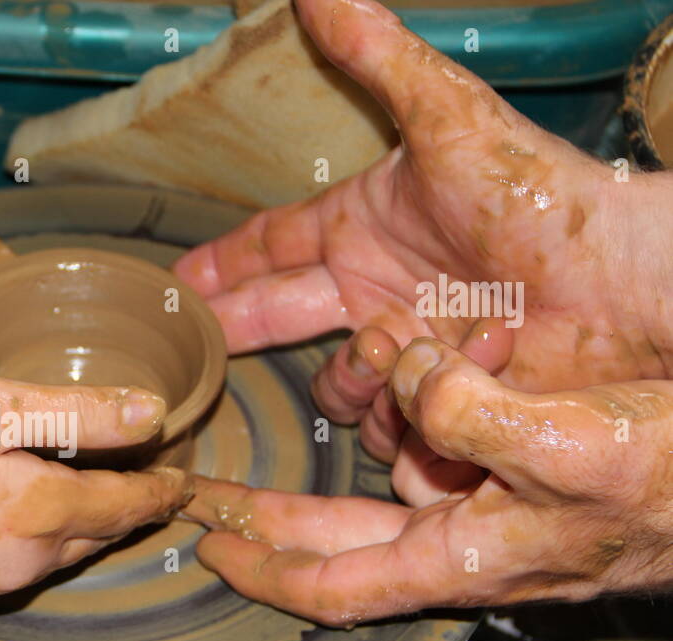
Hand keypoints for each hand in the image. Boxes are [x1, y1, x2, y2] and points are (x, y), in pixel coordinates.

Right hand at [0, 375, 190, 627]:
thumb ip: (73, 411)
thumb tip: (152, 411)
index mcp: (43, 514)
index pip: (130, 506)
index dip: (162, 488)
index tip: (183, 478)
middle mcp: (25, 563)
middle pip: (96, 536)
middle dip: (127, 509)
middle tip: (145, 480)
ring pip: (53, 553)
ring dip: (79, 525)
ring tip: (84, 490)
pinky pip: (9, 565)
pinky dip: (29, 538)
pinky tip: (6, 514)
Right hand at [174, 0, 672, 463]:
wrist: (620, 281)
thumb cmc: (539, 195)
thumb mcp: (448, 117)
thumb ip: (376, 56)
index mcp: (361, 231)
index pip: (267, 247)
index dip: (219, 266)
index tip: (175, 286)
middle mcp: (372, 293)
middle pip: (274, 320)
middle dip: (233, 333)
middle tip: (193, 352)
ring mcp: (402, 351)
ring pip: (334, 388)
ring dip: (354, 374)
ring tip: (399, 345)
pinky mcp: (435, 402)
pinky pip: (388, 429)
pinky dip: (405, 413)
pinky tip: (444, 378)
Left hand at [185, 338, 672, 625]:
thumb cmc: (670, 480)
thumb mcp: (565, 449)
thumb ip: (467, 417)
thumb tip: (409, 381)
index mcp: (457, 558)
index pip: (330, 583)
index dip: (263, 572)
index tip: (208, 551)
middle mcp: (461, 540)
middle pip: (338, 537)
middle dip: (271, 515)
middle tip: (212, 495)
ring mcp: (491, 508)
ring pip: (395, 468)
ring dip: (373, 416)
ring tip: (372, 354)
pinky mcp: (519, 471)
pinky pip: (447, 435)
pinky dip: (429, 395)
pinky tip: (439, 350)